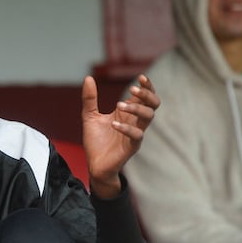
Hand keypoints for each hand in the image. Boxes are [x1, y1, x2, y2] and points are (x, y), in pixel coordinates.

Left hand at [81, 74, 159, 198]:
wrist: (94, 165)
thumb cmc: (95, 141)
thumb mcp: (89, 116)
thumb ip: (89, 99)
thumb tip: (88, 77)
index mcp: (128, 113)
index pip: (145, 96)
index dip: (147, 86)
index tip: (141, 77)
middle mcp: (135, 122)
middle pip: (153, 104)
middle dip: (147, 94)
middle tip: (133, 89)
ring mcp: (135, 134)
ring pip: (148, 117)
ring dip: (136, 108)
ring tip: (119, 105)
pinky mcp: (132, 147)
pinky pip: (137, 136)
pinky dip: (127, 128)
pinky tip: (114, 124)